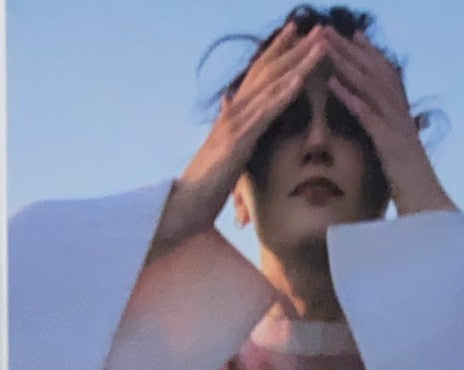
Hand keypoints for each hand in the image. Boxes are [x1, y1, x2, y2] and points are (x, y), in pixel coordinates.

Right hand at [153, 22, 328, 254]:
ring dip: (298, 64)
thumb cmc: (203, 183)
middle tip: (320, 28)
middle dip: (295, 48)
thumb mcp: (219, 147)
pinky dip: (283, 95)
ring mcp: (234, 125)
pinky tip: (300, 79)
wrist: (184, 206)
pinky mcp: (237, 142)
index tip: (297, 30)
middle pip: (267, 72)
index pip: (257, 74)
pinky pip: (265, 114)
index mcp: (232, 113)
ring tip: (321, 45)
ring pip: (271, 87)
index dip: (277, 50)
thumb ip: (226, 122)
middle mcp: (233, 112)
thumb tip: (226, 100)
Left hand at [324, 29, 456, 215]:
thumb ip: (386, 139)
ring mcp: (396, 126)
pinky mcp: (390, 143)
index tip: (351, 35)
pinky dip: (352, 98)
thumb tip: (378, 133)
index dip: (368, 55)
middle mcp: (400, 114)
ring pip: (370, 86)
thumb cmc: (408, 187)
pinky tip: (334, 84)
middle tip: (328, 31)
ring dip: (346, 64)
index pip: (384, 76)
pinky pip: (369, 115)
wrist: (427, 207)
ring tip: (325, 47)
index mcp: (400, 116)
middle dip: (351, 50)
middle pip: (374, 73)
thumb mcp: (395, 157)